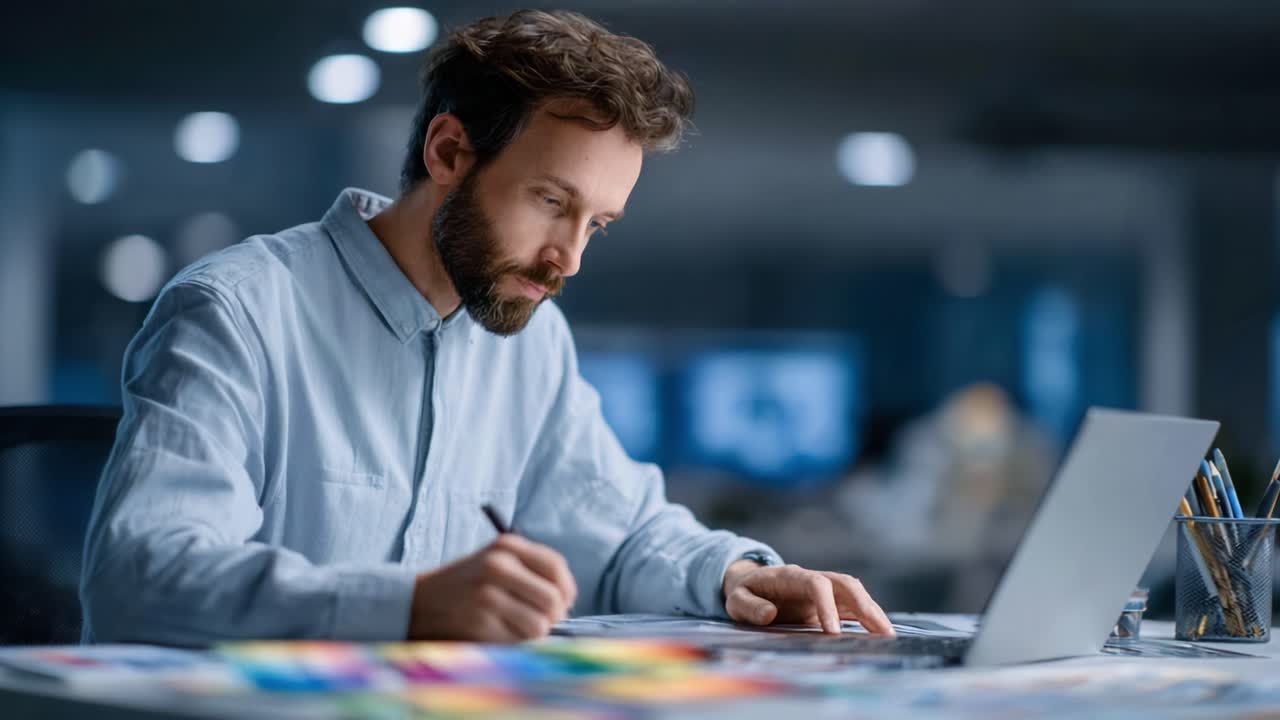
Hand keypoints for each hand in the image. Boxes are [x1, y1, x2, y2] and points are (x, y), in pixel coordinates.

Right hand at [408, 533, 576, 641]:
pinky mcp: (478, 623)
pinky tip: (499, 633)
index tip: (563, 602)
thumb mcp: (497, 561)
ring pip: (539, 626)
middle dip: (553, 616)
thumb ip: (532, 571)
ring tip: (518, 626)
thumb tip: (568, 602)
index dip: (567, 588)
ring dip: (534, 633)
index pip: (556, 566)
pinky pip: (517, 642)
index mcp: (506, 546)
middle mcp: (498, 567)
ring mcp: (487, 596)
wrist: (419, 601)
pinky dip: (514, 643)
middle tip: (542, 620)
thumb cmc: (469, 584)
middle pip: (553, 600)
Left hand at [722, 561, 893, 635]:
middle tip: (881, 633)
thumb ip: (749, 607)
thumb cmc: (743, 593)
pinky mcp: (829, 600)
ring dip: (873, 611)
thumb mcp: (736, 600)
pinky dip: (868, 616)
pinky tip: (880, 634)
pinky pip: (853, 605)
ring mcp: (823, 587)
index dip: (827, 606)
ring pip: (855, 592)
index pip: (816, 584)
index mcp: (790, 576)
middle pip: (845, 584)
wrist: (750, 583)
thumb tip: (769, 614)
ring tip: (888, 636)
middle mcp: (812, 578)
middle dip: (865, 607)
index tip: (833, 633)